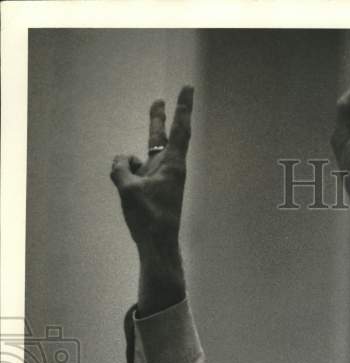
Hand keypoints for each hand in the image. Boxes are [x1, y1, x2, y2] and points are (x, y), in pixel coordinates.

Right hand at [110, 86, 193, 250]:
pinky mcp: (153, 189)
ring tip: (135, 195)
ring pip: (141, 160)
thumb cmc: (149, 217)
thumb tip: (122, 160)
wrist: (158, 246)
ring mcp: (161, 179)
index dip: (182, 107)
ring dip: (131, 166)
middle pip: (161, 137)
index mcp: (173, 165)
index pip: (179, 129)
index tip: (187, 88)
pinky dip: (126, 178)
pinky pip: (133, 174)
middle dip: (157, 119)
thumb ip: (120, 167)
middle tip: (158, 100)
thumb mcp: (127, 188)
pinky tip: (128, 196)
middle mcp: (169, 168)